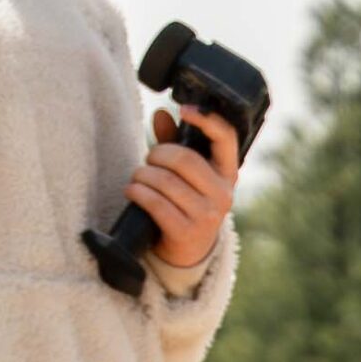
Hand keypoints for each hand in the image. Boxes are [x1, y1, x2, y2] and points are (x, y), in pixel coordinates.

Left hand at [131, 107, 242, 271]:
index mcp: (227, 173)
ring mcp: (207, 215)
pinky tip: (133, 192)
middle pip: (184, 159)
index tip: (184, 110)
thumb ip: (174, 143)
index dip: (207, 119)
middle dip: (156, 155)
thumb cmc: (185, 202)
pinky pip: (156, 203)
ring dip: (142, 176)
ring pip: (165, 181)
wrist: (188, 250)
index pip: (226, 138)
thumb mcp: (186, 174)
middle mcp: (223, 194)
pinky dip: (137, 193)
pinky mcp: (187, 232)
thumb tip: (161, 113)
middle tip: (148, 161)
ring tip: (138, 180)